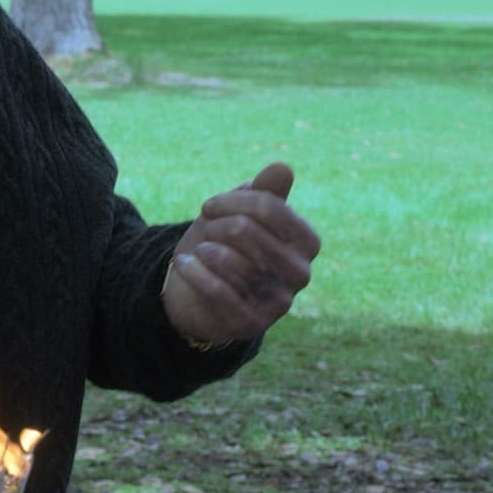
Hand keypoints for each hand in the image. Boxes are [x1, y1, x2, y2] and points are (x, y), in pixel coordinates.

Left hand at [163, 161, 320, 346]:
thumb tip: (283, 167)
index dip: (231, 201)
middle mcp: (301, 273)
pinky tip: (185, 264)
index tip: (210, 206)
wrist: (202, 294)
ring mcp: (279, 302)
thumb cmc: (227, 246)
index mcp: (307, 242)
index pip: (269, 207)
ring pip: (232, 261)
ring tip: (201, 251)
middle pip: (246, 231)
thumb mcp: (241, 214)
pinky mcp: (252, 324)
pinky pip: (218, 290)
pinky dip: (195, 272)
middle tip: (207, 231)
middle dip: (216, 225)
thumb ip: (264, 192)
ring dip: (206, 250)